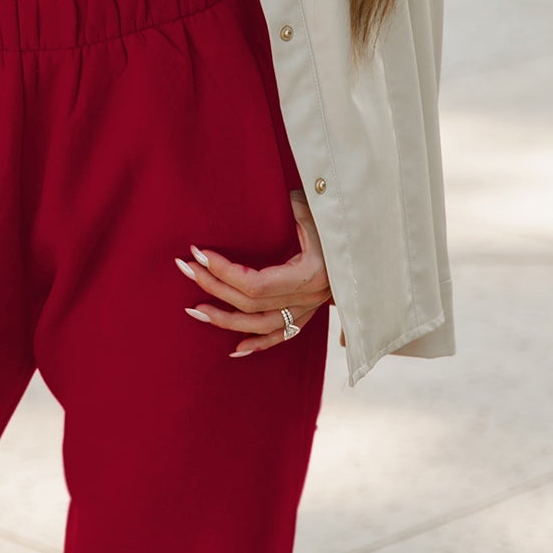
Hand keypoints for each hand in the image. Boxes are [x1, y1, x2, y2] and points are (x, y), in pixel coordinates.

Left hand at [174, 190, 332, 358]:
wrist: (367, 232)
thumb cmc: (337, 214)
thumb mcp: (313, 206)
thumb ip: (290, 207)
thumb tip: (263, 202)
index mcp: (310, 273)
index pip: (255, 283)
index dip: (223, 271)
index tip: (198, 253)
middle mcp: (310, 296)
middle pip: (251, 303)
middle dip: (214, 286)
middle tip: (185, 269)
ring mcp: (311, 308)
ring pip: (262, 326)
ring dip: (225, 319)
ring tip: (195, 309)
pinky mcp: (310, 312)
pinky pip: (283, 336)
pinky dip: (258, 344)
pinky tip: (235, 350)